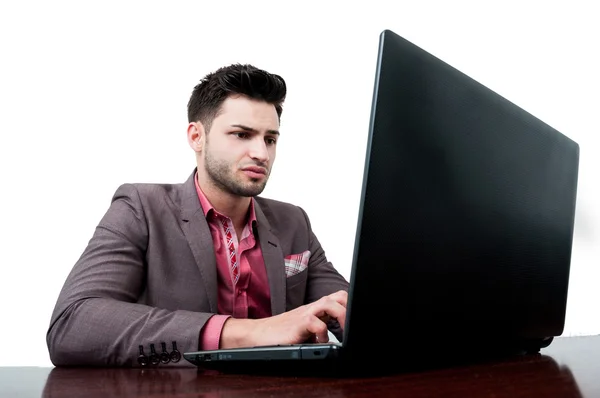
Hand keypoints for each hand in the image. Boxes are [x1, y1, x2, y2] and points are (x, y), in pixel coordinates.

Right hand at [220, 290, 346, 347]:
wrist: (258, 334)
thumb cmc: (281, 333)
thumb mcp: (306, 330)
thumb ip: (321, 330)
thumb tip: (338, 340)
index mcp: (315, 308)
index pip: (339, 298)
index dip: (350, 306)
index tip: (358, 318)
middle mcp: (312, 308)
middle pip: (338, 296)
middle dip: (349, 308)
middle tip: (352, 325)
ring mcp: (304, 314)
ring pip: (329, 304)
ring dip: (341, 316)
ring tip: (343, 331)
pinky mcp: (297, 324)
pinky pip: (315, 323)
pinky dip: (322, 333)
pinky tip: (320, 341)